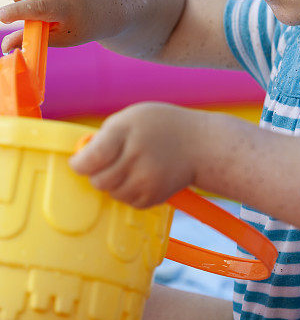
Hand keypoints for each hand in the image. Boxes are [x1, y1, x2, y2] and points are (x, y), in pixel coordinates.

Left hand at [69, 102, 198, 208]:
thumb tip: (81, 158)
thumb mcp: (131, 118)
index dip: (79, 164)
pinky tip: (142, 177)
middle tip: (108, 164)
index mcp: (125, 131)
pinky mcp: (155, 196)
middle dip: (97, 174)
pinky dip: (130, 192)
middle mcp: (136, 156)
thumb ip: (105, 136)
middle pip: (99, 181)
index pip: (91, 159)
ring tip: (129, 168)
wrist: (199, 144)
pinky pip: (129, 202)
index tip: (80, 162)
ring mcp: (147, 178)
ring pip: (112, 194)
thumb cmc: (160, 126)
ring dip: (114, 184)